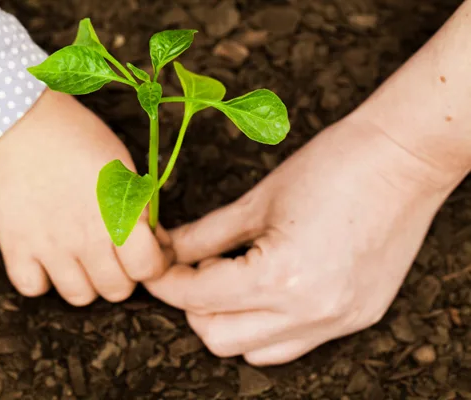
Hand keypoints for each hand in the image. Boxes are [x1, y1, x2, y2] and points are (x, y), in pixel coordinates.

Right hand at [0, 89, 168, 305]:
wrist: (22, 123)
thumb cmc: (80, 139)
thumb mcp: (125, 169)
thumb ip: (141, 211)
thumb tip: (155, 243)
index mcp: (119, 216)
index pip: (148, 270)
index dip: (155, 264)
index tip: (150, 253)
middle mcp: (86, 239)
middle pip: (116, 291)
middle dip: (124, 275)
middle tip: (116, 254)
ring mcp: (49, 247)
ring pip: (79, 297)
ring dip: (87, 281)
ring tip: (82, 257)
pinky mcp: (16, 247)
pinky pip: (34, 288)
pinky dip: (43, 279)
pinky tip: (47, 257)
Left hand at [146, 115, 464, 365]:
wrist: (402, 161)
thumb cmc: (331, 167)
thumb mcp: (256, 200)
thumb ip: (204, 234)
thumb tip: (168, 250)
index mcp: (280, 277)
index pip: (197, 297)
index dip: (166, 281)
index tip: (156, 267)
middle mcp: (309, 313)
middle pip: (217, 336)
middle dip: (192, 304)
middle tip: (195, 268)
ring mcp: (336, 322)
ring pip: (253, 350)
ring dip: (227, 320)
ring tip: (231, 277)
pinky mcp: (356, 319)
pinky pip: (291, 344)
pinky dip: (263, 326)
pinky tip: (265, 290)